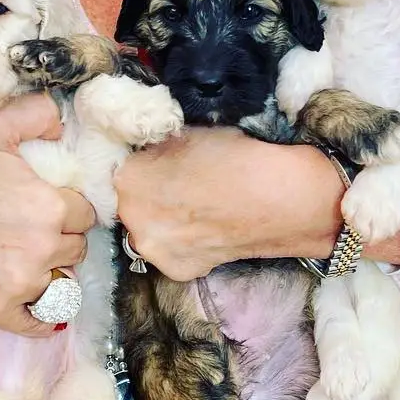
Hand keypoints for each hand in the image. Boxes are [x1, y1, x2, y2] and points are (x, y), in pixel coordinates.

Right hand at [0, 94, 95, 336]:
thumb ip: (33, 116)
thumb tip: (60, 124)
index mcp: (51, 207)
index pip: (84, 214)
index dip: (68, 209)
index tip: (49, 208)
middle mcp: (43, 248)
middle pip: (76, 249)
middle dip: (60, 239)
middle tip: (34, 232)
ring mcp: (22, 283)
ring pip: (61, 283)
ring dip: (50, 273)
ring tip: (27, 261)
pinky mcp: (0, 310)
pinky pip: (39, 323)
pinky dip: (42, 319)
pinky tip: (38, 307)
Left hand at [115, 130, 399, 280]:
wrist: (285, 200)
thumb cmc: (240, 154)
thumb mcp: (186, 130)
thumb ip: (153, 139)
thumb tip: (137, 137)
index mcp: (128, 178)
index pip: (114, 166)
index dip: (135, 160)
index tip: (154, 158)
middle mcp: (132, 219)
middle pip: (127, 200)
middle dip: (146, 190)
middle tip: (178, 181)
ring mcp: (153, 250)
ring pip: (145, 226)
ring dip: (160, 216)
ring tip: (195, 204)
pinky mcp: (177, 270)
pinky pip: (168, 249)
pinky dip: (180, 239)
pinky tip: (206, 225)